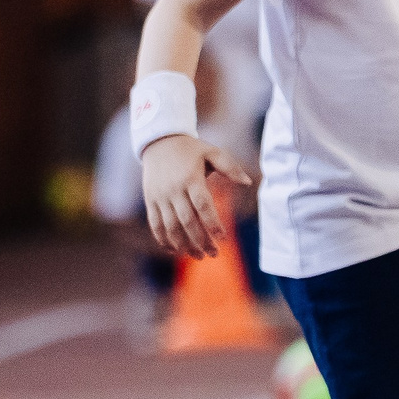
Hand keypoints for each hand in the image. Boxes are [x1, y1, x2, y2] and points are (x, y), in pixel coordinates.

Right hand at [141, 135, 255, 258]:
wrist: (159, 142)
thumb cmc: (191, 149)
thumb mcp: (212, 152)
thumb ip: (230, 167)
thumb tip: (248, 182)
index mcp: (191, 178)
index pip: (203, 205)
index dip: (213, 224)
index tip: (224, 238)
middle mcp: (173, 189)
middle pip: (187, 221)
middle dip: (201, 241)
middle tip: (214, 254)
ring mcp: (159, 196)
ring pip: (171, 227)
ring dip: (184, 245)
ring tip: (198, 256)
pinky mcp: (150, 201)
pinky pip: (155, 225)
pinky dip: (164, 240)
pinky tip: (177, 251)